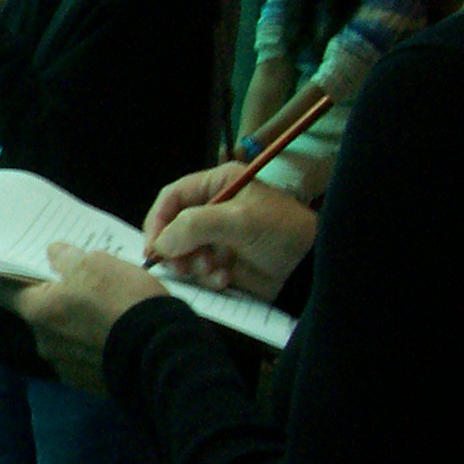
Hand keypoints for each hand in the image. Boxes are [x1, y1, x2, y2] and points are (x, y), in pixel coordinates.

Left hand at [9, 245, 169, 390]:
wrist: (162, 355)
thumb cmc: (123, 301)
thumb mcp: (97, 264)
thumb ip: (68, 259)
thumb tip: (54, 254)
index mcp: (37, 312)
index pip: (2, 291)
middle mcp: (44, 343)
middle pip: (39, 314)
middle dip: (51, 298)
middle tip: (72, 282)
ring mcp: (66, 368)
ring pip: (63, 336)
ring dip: (75, 322)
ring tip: (102, 309)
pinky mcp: (90, 384)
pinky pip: (84, 356)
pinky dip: (92, 343)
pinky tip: (113, 334)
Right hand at [142, 165, 317, 301]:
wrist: (310, 268)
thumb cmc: (280, 232)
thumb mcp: (239, 221)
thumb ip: (196, 226)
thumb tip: (160, 244)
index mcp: (219, 184)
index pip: (172, 197)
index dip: (158, 220)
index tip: (153, 247)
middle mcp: (214, 207)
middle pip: (173, 226)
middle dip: (175, 248)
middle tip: (181, 266)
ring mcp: (218, 235)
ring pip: (183, 251)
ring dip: (192, 265)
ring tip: (212, 272)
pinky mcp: (223, 261)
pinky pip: (199, 269)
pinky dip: (207, 276)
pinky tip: (225, 280)